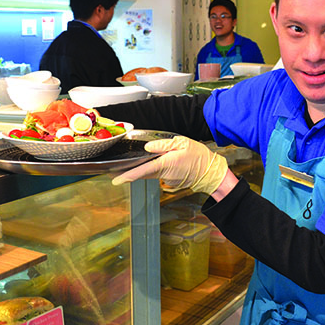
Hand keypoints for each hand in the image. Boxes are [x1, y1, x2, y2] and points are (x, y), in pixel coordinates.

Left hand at [112, 136, 228, 194]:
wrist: (211, 172)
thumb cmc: (199, 157)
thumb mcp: (183, 143)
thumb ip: (164, 145)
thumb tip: (148, 147)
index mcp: (166, 164)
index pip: (143, 170)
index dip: (128, 175)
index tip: (116, 180)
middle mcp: (164, 174)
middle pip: (142, 173)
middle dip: (128, 173)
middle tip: (113, 173)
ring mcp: (167, 179)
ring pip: (149, 173)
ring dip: (141, 170)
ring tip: (130, 166)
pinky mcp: (170, 181)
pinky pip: (157, 174)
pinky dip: (153, 170)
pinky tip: (153, 164)